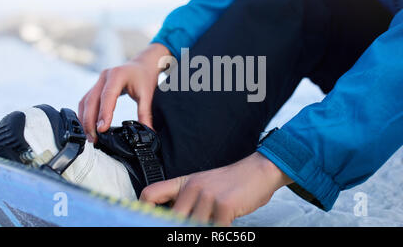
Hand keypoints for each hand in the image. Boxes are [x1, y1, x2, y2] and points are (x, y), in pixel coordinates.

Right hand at [78, 43, 170, 141]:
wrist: (142, 64)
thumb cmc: (144, 76)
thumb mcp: (147, 95)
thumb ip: (145, 113)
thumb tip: (148, 131)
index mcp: (117, 76)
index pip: (107, 96)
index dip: (103, 113)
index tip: (102, 129)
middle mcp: (104, 77)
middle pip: (91, 100)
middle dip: (90, 121)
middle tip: (94, 138)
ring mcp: (98, 81)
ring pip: (86, 101)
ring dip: (85, 119)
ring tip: (90, 136)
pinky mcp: (96, 86)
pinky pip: (86, 101)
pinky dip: (85, 114)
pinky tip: (87, 126)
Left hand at [140, 152, 292, 225]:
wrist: (259, 170)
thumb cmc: (232, 182)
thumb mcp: (203, 184)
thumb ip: (185, 198)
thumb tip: (172, 216)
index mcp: (184, 183)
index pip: (150, 194)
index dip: (142, 210)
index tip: (144, 221)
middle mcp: (192, 188)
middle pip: (171, 219)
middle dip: (181, 228)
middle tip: (197, 222)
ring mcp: (207, 196)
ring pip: (193, 227)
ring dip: (203, 228)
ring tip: (213, 222)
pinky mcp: (224, 205)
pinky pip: (215, 230)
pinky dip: (220, 230)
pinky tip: (225, 224)